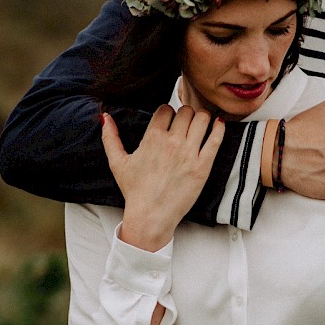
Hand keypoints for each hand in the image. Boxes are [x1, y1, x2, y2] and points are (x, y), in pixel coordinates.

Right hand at [102, 105, 224, 251]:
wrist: (151, 216)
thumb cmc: (135, 191)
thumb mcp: (117, 163)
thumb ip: (110, 137)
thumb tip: (105, 117)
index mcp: (152, 138)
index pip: (166, 109)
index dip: (168, 112)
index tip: (169, 120)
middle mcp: (172, 142)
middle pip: (186, 111)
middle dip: (185, 114)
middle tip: (185, 124)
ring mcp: (189, 154)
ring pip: (202, 119)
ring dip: (201, 118)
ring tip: (199, 124)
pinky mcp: (203, 166)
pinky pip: (216, 138)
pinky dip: (219, 127)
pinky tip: (218, 124)